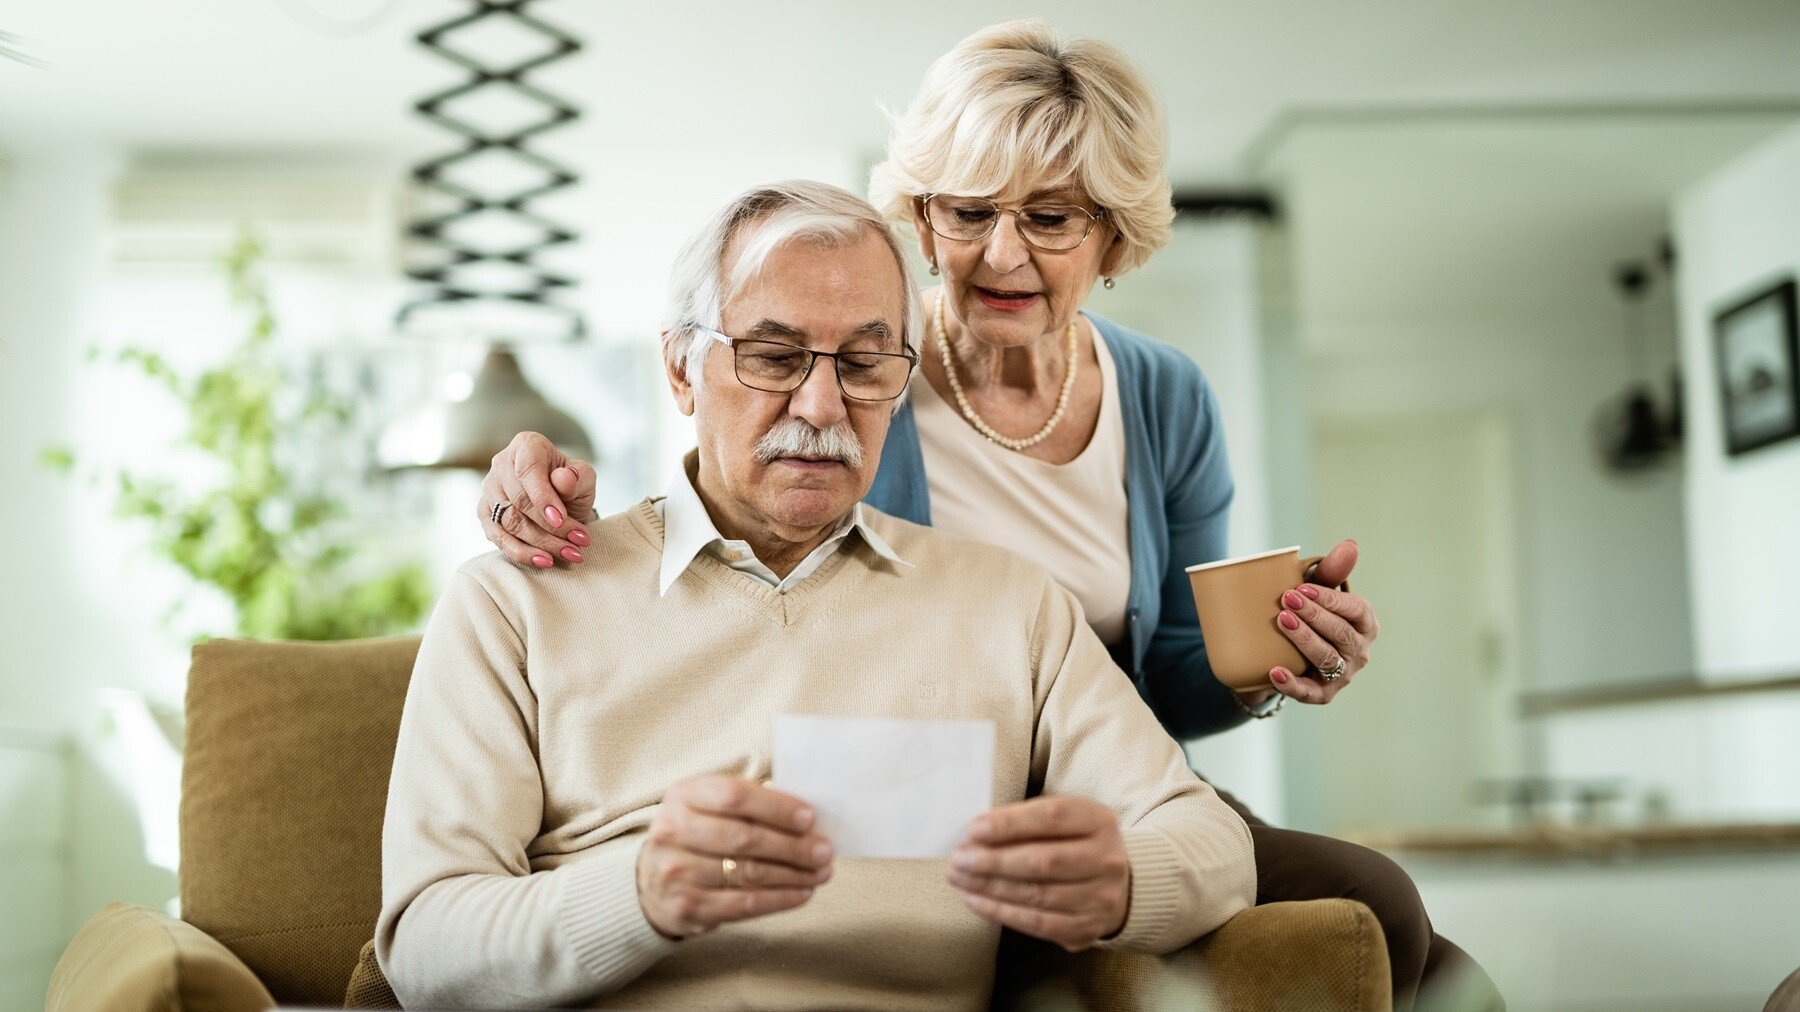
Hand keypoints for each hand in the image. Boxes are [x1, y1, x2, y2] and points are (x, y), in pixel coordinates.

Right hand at [478, 431, 598, 569]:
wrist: (561, 503)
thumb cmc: (572, 485)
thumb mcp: (584, 478)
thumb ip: (578, 477)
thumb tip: (563, 480)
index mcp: (527, 445)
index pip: (528, 469)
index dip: (543, 496)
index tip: (561, 518)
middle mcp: (502, 464)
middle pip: (519, 500)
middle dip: (551, 527)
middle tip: (579, 542)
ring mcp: (490, 490)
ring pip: (510, 522)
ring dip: (542, 543)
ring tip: (571, 554)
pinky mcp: (486, 515)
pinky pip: (499, 538)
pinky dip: (522, 553)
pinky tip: (545, 561)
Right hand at [636, 775, 833, 939]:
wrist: (651, 881)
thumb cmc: (696, 834)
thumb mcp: (709, 806)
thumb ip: (749, 804)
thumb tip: (806, 817)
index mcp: (682, 795)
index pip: (734, 796)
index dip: (775, 807)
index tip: (809, 818)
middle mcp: (672, 831)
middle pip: (744, 837)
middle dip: (792, 846)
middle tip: (824, 851)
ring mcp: (676, 872)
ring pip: (748, 873)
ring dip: (793, 874)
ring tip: (821, 872)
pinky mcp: (687, 907)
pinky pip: (744, 905)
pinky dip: (780, 899)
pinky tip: (802, 893)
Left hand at [946, 796, 1130, 951]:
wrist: (1116, 885)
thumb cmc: (1074, 842)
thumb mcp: (1063, 819)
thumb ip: (1026, 819)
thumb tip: (978, 831)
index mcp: (1099, 821)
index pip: (1051, 817)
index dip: (1010, 823)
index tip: (974, 829)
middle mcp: (1107, 860)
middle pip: (1044, 861)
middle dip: (994, 860)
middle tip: (959, 858)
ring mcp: (1100, 898)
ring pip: (1037, 895)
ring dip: (990, 887)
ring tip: (960, 878)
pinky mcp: (1086, 928)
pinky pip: (1037, 923)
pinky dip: (1001, 912)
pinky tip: (975, 901)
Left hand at [1268, 539, 1379, 703]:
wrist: (1288, 652)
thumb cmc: (1309, 613)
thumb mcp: (1318, 591)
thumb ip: (1331, 571)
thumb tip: (1350, 545)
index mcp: (1365, 623)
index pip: (1355, 610)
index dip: (1330, 599)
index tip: (1303, 587)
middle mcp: (1359, 650)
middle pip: (1340, 634)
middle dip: (1313, 616)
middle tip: (1286, 599)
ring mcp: (1343, 674)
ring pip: (1327, 658)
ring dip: (1304, 640)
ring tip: (1282, 621)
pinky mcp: (1323, 693)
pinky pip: (1309, 691)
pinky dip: (1292, 683)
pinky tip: (1275, 672)